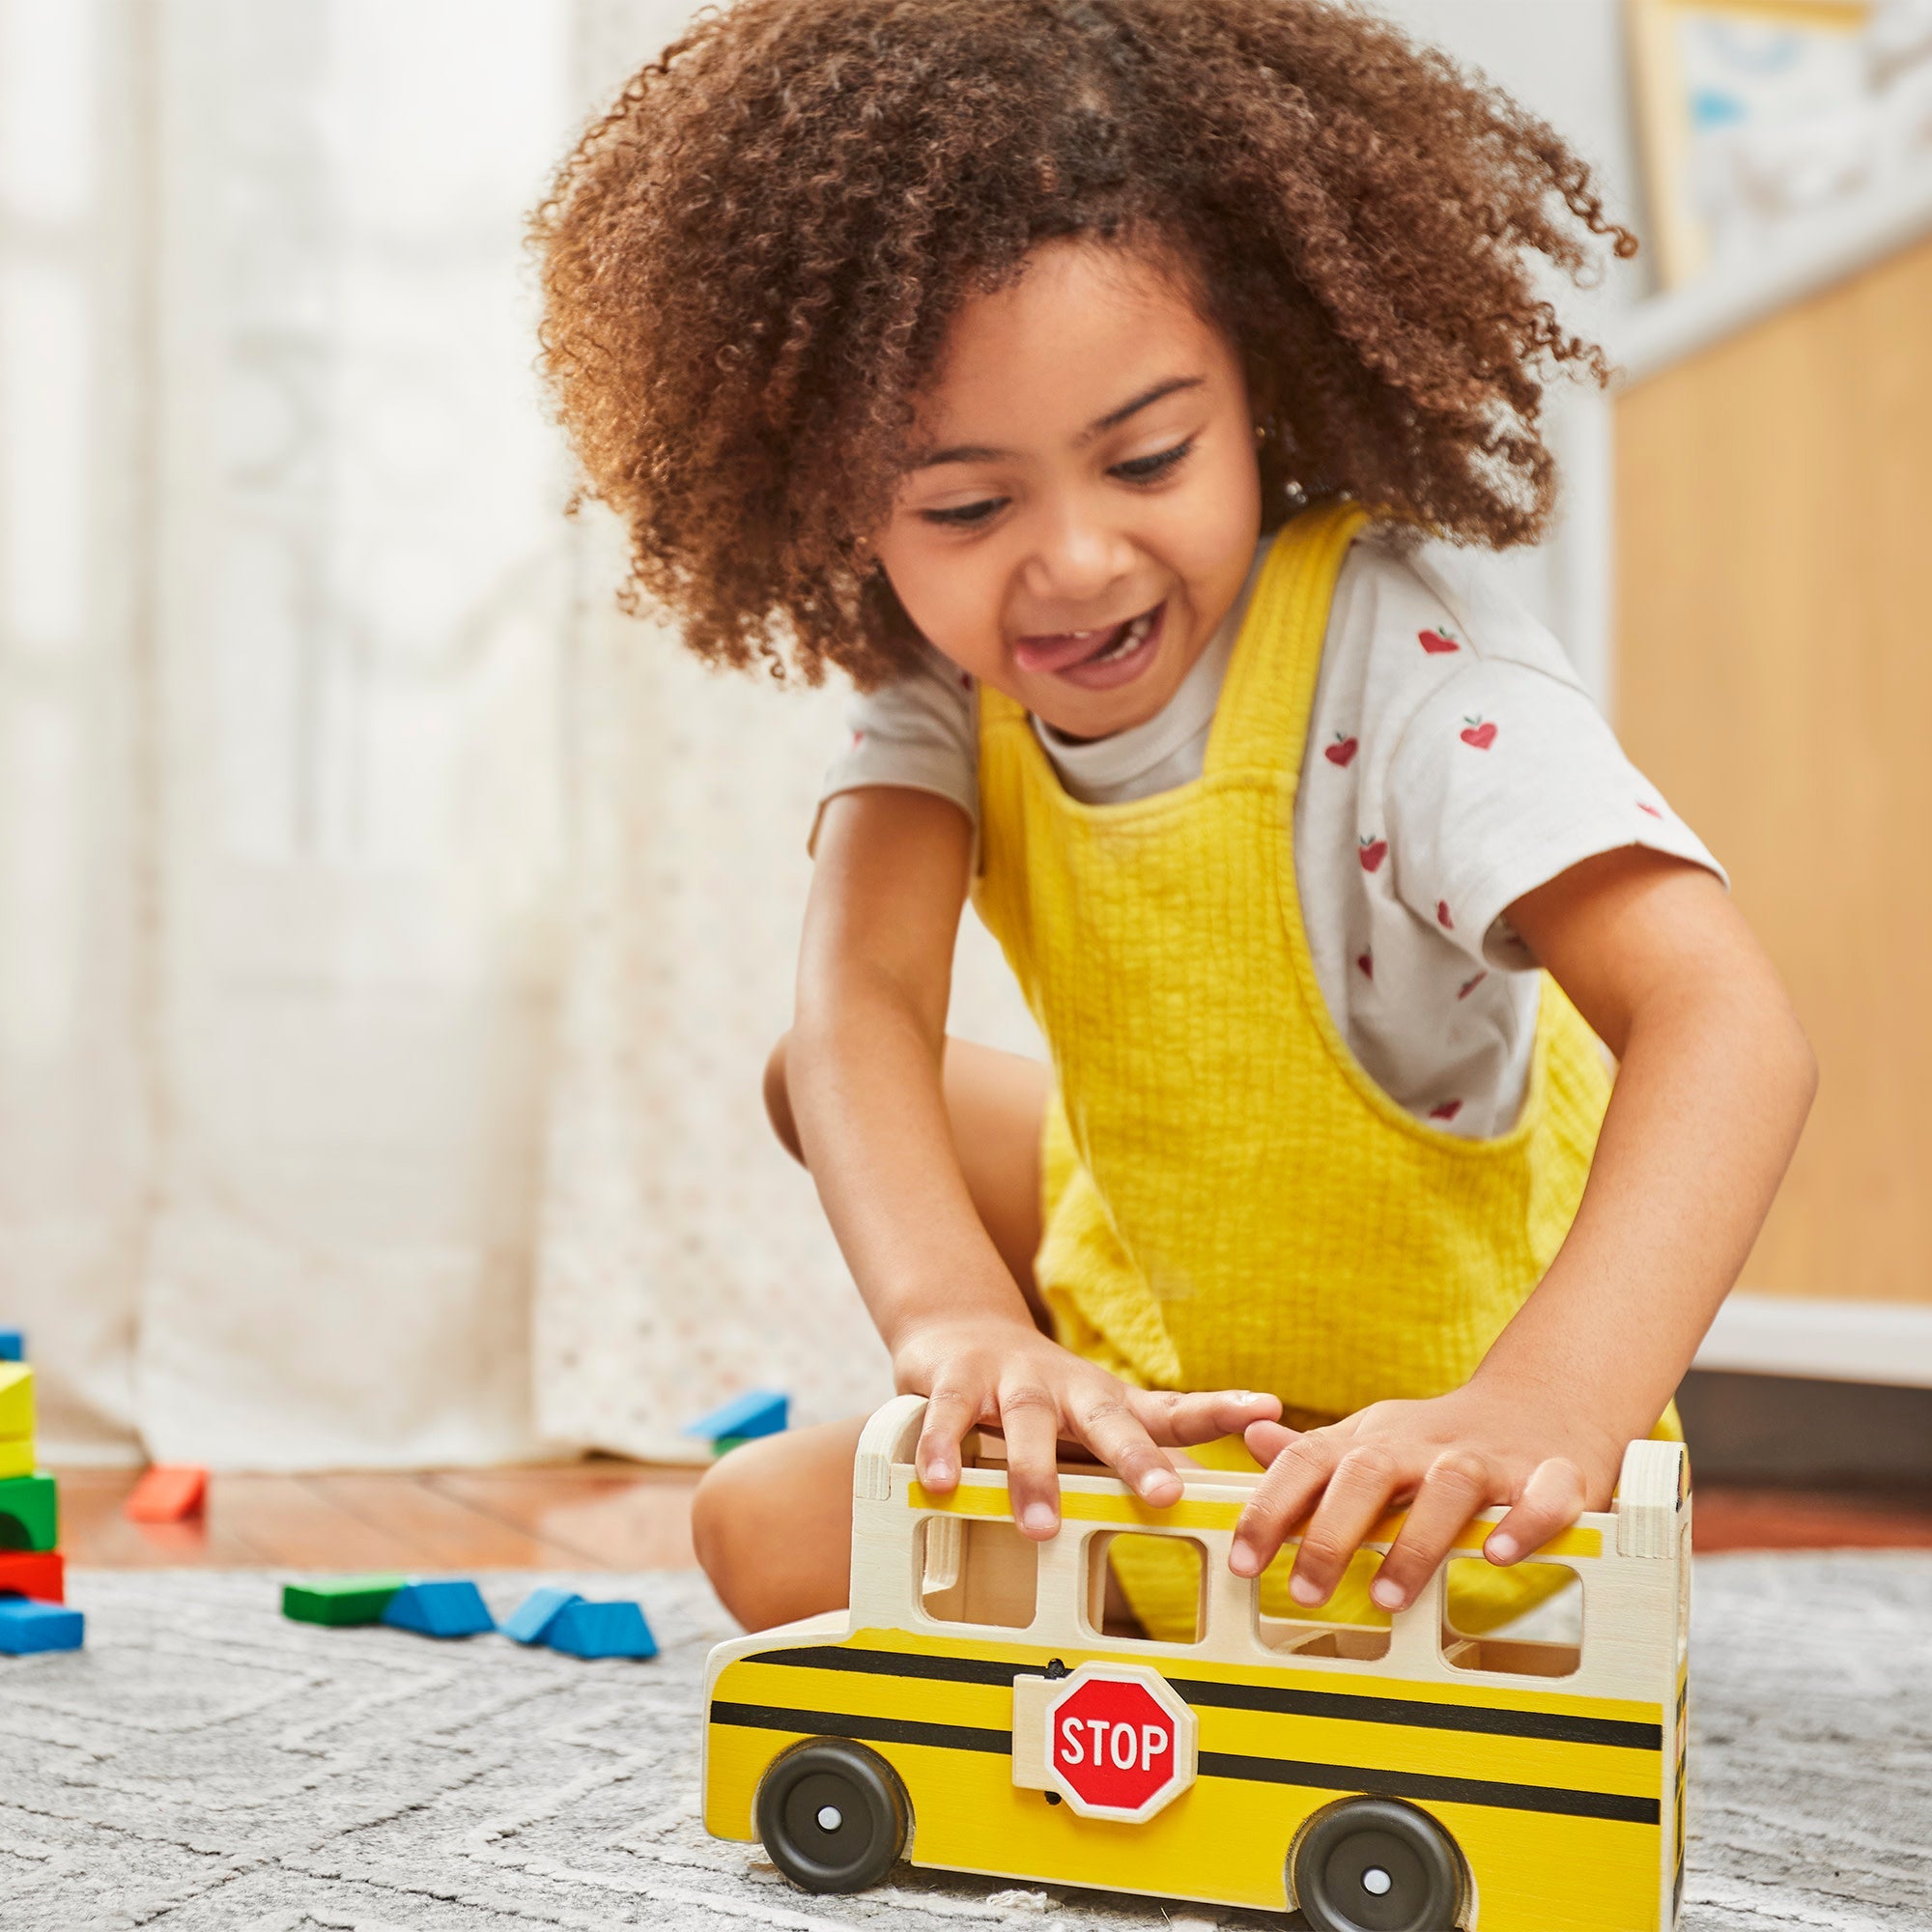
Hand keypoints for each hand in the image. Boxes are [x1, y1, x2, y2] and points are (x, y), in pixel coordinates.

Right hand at [893, 1316, 1280, 1539]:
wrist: (959, 1326)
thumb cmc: (1042, 1394)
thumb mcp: (1095, 1420)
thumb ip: (1142, 1454)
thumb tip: (1219, 1507)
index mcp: (1109, 1403)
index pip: (1174, 1407)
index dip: (1220, 1410)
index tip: (1267, 1410)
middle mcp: (1069, 1387)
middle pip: (1109, 1419)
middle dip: (1137, 1458)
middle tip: (1165, 1495)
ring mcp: (1013, 1379)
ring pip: (1028, 1422)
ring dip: (1034, 1473)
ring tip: (1041, 1527)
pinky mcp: (957, 1378)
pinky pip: (950, 1416)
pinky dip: (944, 1448)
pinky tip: (943, 1484)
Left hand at [1228, 1381, 1626, 1611]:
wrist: (1542, 1401)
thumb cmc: (1440, 1441)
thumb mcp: (1373, 1440)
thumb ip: (1315, 1454)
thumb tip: (1250, 1438)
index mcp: (1375, 1439)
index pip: (1309, 1461)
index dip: (1270, 1508)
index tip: (1244, 1563)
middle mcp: (1424, 1443)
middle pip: (1370, 1471)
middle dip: (1331, 1531)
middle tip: (1304, 1591)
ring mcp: (1489, 1458)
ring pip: (1449, 1486)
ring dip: (1416, 1541)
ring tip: (1386, 1598)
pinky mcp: (1553, 1475)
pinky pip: (1542, 1496)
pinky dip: (1523, 1523)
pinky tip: (1499, 1556)